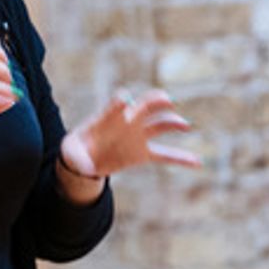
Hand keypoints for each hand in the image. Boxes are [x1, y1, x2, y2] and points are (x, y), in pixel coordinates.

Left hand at [59, 89, 200, 181]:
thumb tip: (86, 169)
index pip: (117, 103)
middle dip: (155, 101)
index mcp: (108, 117)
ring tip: (185, 125)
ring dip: (172, 123)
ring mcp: (137, 137)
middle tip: (166, 100)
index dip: (121, 102)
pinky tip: (198, 162)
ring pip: (159, 126)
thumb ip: (76, 157)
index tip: (124, 100)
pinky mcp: (142, 154)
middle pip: (144, 106)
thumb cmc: (75, 151)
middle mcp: (126, 122)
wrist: (84, 160)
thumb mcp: (70, 152)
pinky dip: (181, 159)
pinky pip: (165, 156)